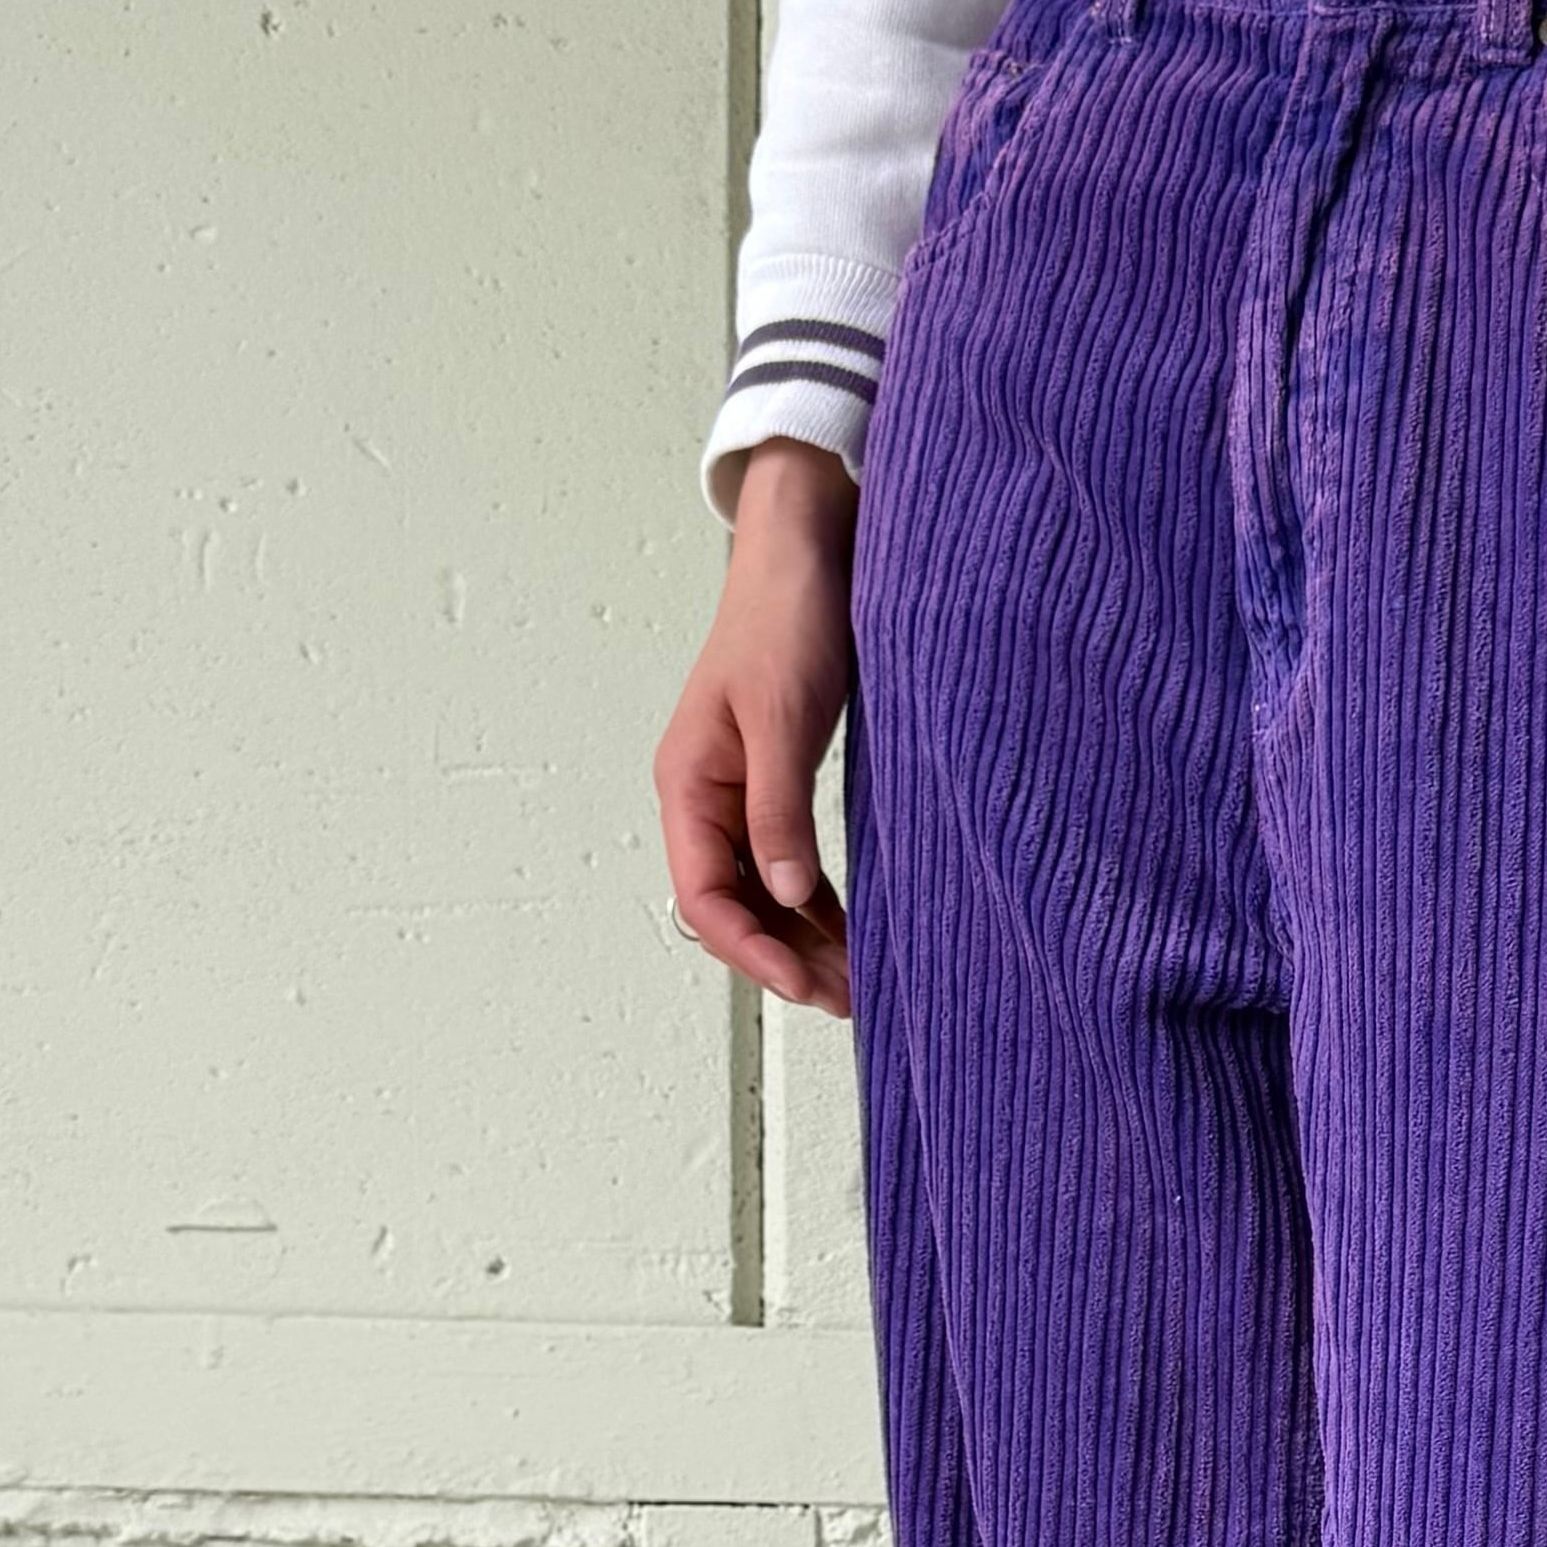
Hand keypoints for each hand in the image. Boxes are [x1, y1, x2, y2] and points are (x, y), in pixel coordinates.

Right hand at [651, 439, 858, 1017]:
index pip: (706, 896)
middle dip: (785, 957)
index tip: (805, 985)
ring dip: (805, 938)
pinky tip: (852, 930)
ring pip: (765, 891)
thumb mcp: (783, 717)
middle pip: (734, 905)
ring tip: (856, 982)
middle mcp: (707, 796)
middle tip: (848, 1000)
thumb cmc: (786, 616)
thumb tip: (787, 894)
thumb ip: (778, 810)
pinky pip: (790, 862)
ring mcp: (742, 791)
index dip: (753, 949)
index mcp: (689, 782)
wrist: (810, 546)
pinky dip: (820, 902)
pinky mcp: (779, 780)